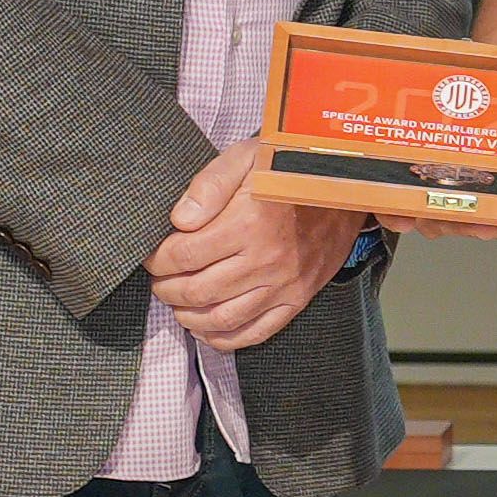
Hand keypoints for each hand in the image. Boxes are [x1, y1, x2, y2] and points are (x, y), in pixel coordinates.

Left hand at [145, 137, 359, 353]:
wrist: (344, 188)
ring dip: (189, 317)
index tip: (152, 256)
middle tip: (159, 281)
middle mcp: (264, 260)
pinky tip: (206, 329)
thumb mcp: (248, 158)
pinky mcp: (297, 300)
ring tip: (177, 304)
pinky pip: (256, 332)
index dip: (158, 260)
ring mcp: (282, 285)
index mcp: (247, 224)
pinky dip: (224, 338)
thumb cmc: (289, 170)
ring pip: (221, 318)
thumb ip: (210, 184)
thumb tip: (180, 219)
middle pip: (197, 291)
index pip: (183, 255)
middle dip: (167, 289)